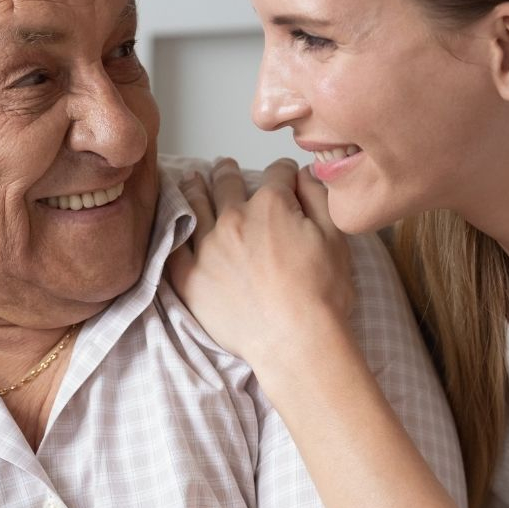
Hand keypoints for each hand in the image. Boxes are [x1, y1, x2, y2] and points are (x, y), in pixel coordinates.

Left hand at [167, 157, 353, 371]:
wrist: (295, 340)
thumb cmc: (321, 295)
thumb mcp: (336, 238)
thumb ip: (318, 198)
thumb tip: (305, 175)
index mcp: (271, 205)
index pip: (276, 175)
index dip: (284, 173)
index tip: (284, 175)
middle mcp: (234, 219)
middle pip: (227, 184)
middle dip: (227, 172)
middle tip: (223, 166)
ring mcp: (207, 248)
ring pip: (195, 206)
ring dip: (194, 188)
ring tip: (191, 179)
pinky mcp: (190, 277)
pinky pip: (173, 246)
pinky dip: (173, 229)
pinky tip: (173, 222)